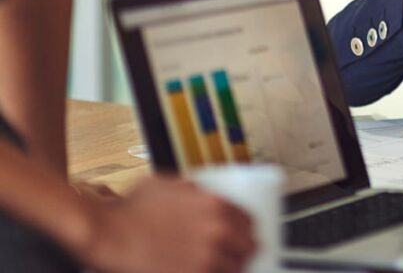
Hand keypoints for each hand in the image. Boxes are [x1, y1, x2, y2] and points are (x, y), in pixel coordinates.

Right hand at [76, 175, 255, 272]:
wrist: (108, 233)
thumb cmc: (131, 209)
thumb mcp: (170, 185)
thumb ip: (194, 191)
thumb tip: (204, 196)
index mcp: (215, 206)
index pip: (249, 221)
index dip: (247, 229)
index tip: (243, 234)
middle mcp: (217, 232)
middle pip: (248, 246)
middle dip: (241, 250)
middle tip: (235, 254)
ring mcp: (206, 258)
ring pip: (235, 269)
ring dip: (229, 268)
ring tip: (219, 267)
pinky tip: (206, 272)